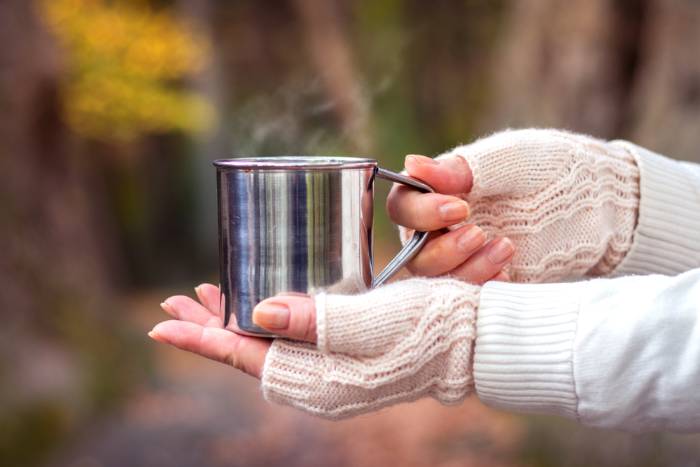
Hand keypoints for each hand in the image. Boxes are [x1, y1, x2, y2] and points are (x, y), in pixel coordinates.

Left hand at [150, 278, 480, 418]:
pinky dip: (270, 315)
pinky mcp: (346, 351)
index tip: (165, 322)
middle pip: (250, 352)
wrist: (474, 340)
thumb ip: (314, 319)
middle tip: (177, 302)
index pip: (247, 358)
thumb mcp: (373, 321)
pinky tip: (264, 298)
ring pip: (270, 343)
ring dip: (237, 318)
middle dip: (211, 327)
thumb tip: (258, 311)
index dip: (203, 339)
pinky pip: (293, 337)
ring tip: (208, 297)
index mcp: (319, 382)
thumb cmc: (428, 329)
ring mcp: (333, 368)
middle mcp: (319, 382)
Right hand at [388, 129, 639, 281]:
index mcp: (439, 194)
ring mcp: (464, 260)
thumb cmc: (550, 167)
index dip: (421, 213)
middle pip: (413, 253)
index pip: (403, 208)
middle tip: (480, 233)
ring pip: (437, 281)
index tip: (459, 207)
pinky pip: (468, 297)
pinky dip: (483, 288)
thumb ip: (459, 168)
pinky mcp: (487, 283)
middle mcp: (442, 230)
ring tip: (507, 248)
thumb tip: (410, 163)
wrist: (600, 201)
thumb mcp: (506, 160)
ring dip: (465, 269)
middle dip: (443, 249)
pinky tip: (509, 273)